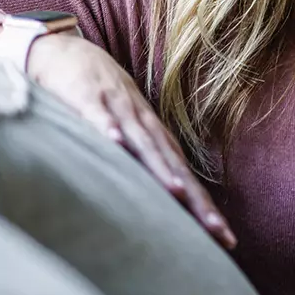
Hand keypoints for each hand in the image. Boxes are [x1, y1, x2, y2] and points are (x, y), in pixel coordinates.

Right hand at [0, 28, 237, 248]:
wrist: (67, 51)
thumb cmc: (101, 102)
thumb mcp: (125, 135)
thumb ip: (139, 165)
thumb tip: (154, 206)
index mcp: (155, 139)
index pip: (186, 180)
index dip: (205, 210)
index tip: (226, 242)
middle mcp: (145, 126)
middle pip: (174, 168)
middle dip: (196, 201)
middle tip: (217, 232)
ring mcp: (119, 110)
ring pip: (143, 143)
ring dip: (159, 167)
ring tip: (177, 194)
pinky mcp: (87, 97)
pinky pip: (97, 115)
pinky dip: (107, 128)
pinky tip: (115, 143)